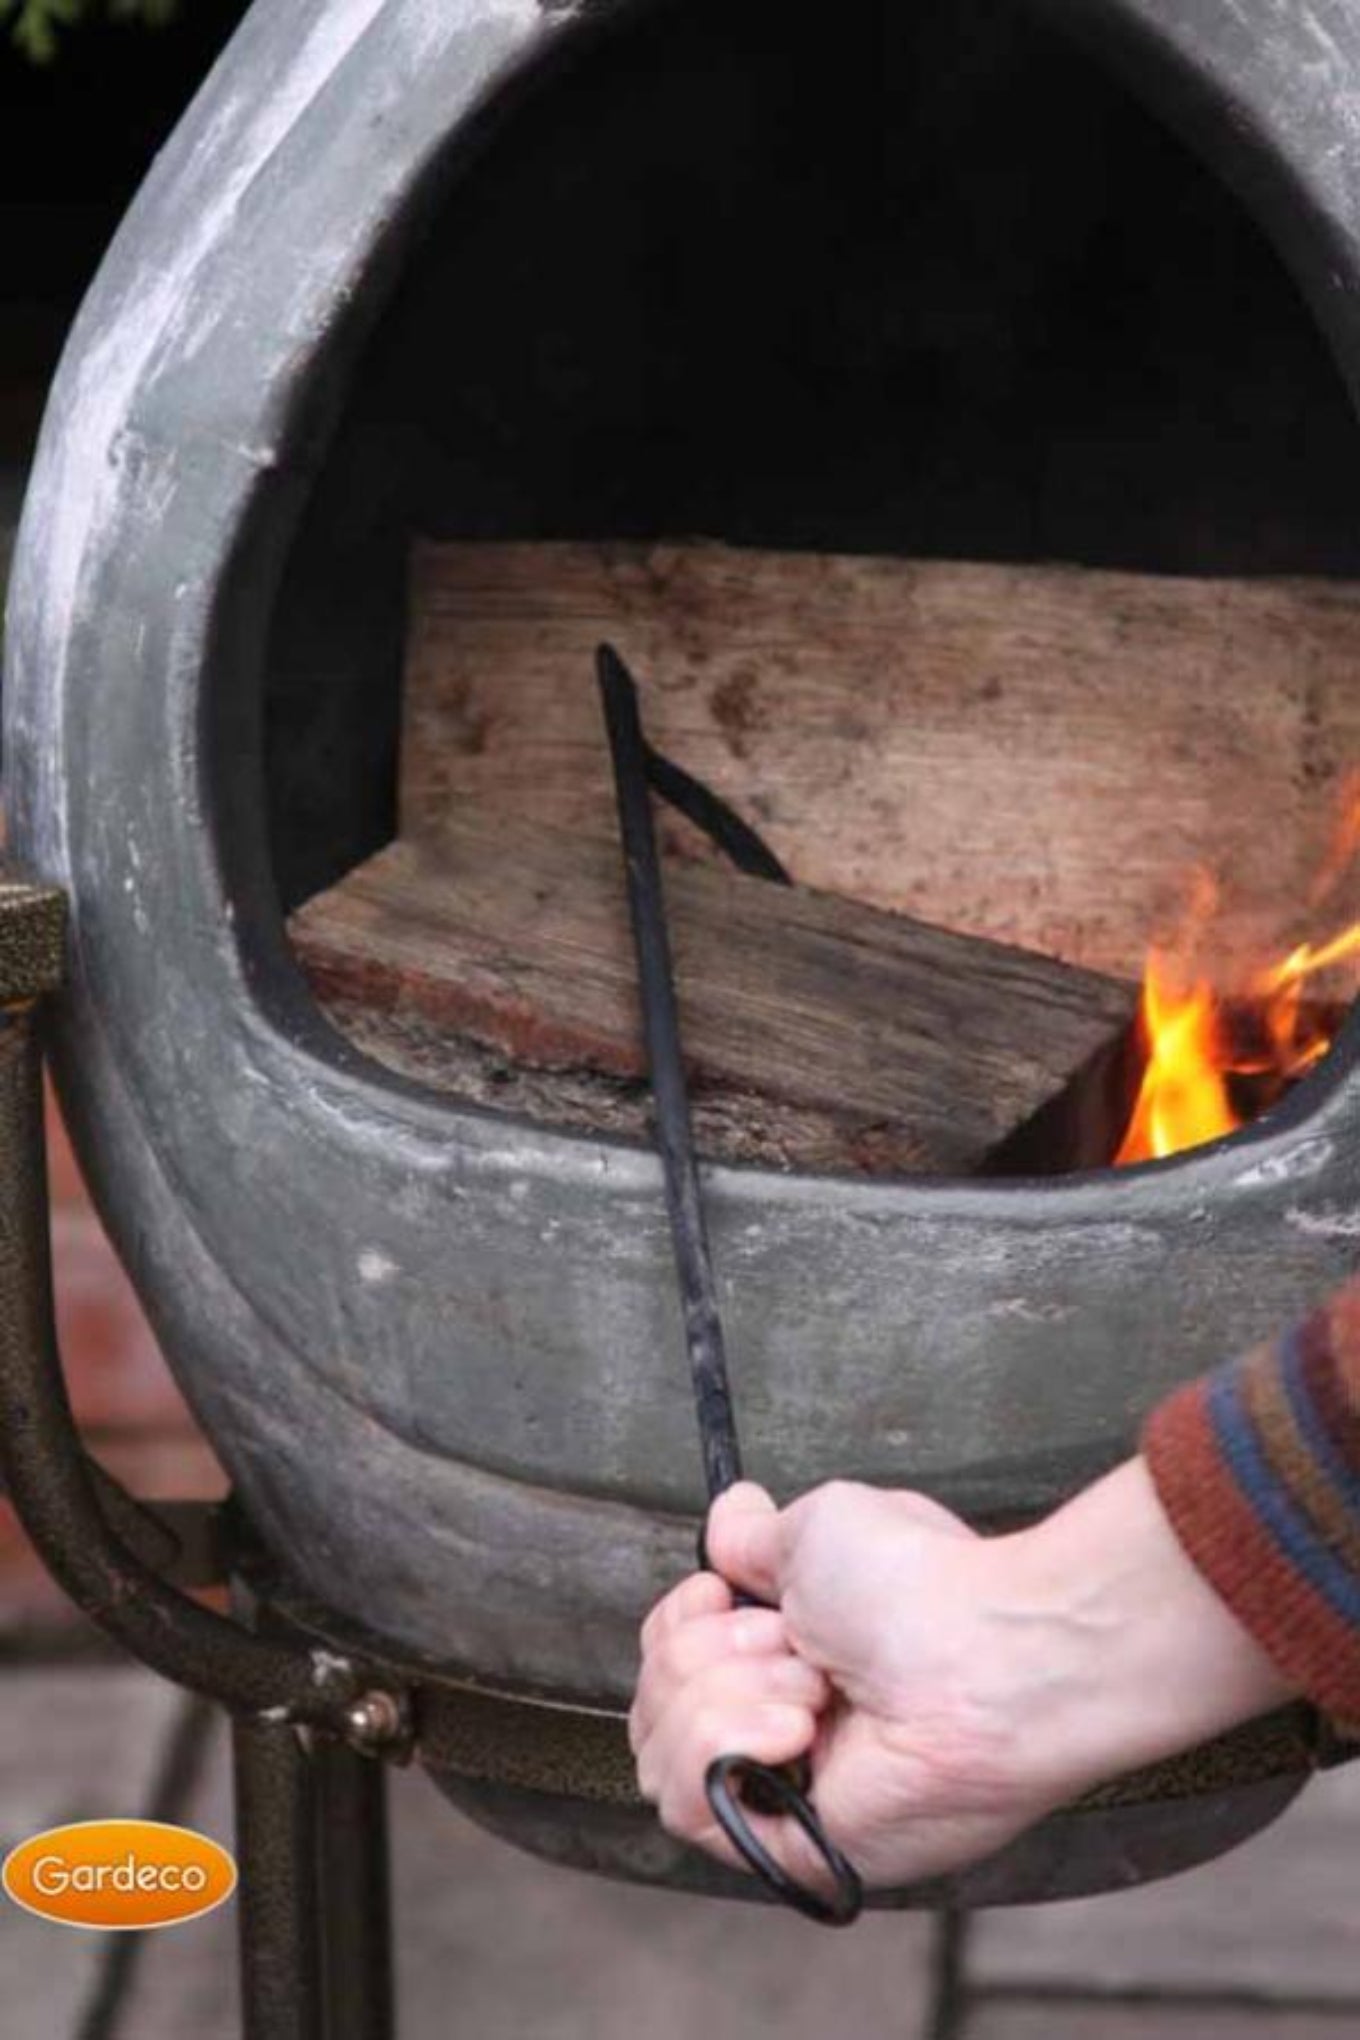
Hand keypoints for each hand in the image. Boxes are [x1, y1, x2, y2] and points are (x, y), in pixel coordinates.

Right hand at [630, 1461, 1293, 1890]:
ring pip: (658, 1753)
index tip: (720, 1594)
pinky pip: (689, 1805)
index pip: (669, 1663)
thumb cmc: (925, 1589)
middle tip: (792, 1643)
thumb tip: (728, 1517)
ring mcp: (780, 1792)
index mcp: (787, 1660)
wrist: (984, 1658)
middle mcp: (777, 1728)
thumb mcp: (818, 1529)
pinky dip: (726, 1745)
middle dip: (707, 1654)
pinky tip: (793, 1727)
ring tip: (809, 1686)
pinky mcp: (787, 1846)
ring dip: (725, 1696)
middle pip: (654, 1704)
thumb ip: (755, 1537)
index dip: (678, 1625)